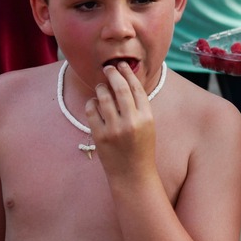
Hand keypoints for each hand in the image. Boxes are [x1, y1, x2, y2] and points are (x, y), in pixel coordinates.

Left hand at [84, 62, 156, 176]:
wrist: (132, 175)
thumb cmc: (141, 148)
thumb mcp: (148, 125)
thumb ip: (139, 106)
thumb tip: (126, 81)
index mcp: (147, 117)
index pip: (136, 88)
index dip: (128, 73)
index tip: (122, 65)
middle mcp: (131, 121)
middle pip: (120, 88)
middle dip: (113, 74)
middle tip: (108, 68)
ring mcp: (114, 129)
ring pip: (104, 97)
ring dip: (101, 88)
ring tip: (101, 86)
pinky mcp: (100, 136)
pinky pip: (92, 111)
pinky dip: (92, 103)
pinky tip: (94, 102)